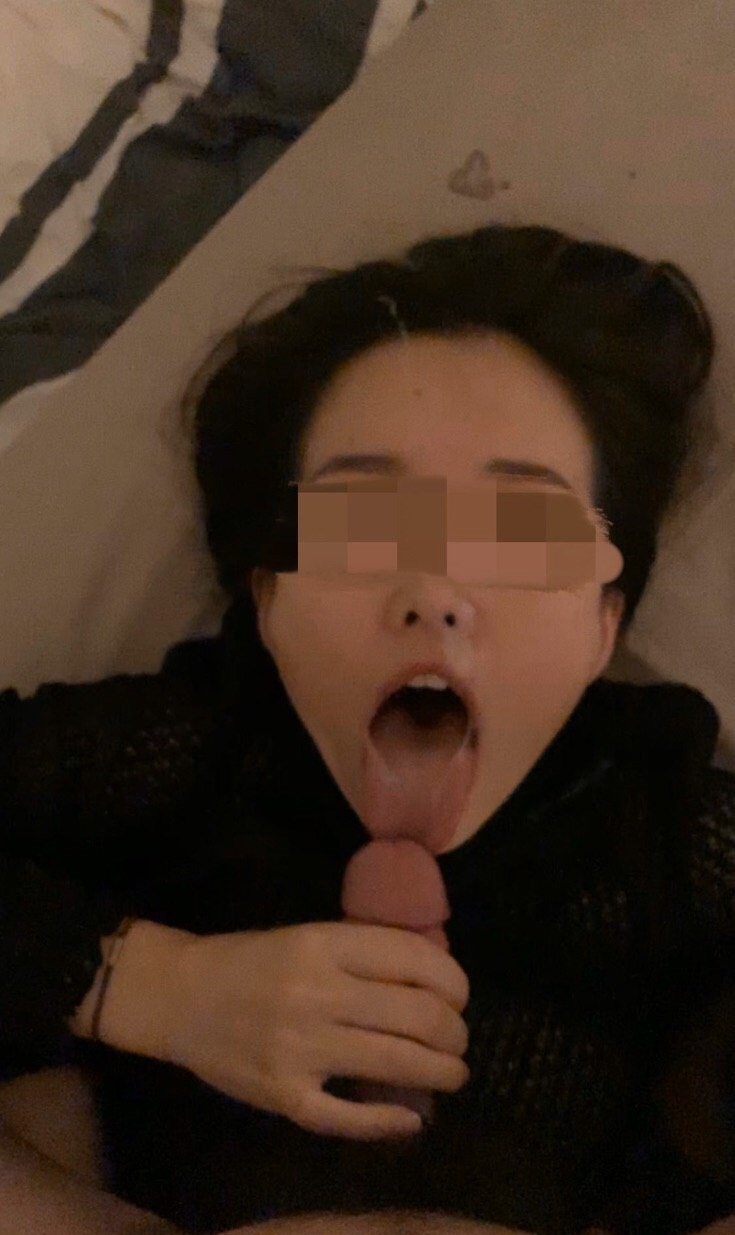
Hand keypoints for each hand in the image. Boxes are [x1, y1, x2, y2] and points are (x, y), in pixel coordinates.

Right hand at [164, 920, 470, 1140]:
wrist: (180, 996)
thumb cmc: (250, 961)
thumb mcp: (307, 937)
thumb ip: (361, 955)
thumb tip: (433, 979)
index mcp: (323, 944)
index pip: (414, 959)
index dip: (453, 980)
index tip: (459, 995)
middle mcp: (316, 993)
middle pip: (417, 1015)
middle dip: (454, 1032)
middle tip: (458, 1039)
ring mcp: (300, 1048)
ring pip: (397, 1063)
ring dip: (441, 1072)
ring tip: (452, 1073)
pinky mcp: (284, 1095)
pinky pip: (349, 1116)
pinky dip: (389, 1121)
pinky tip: (412, 1118)